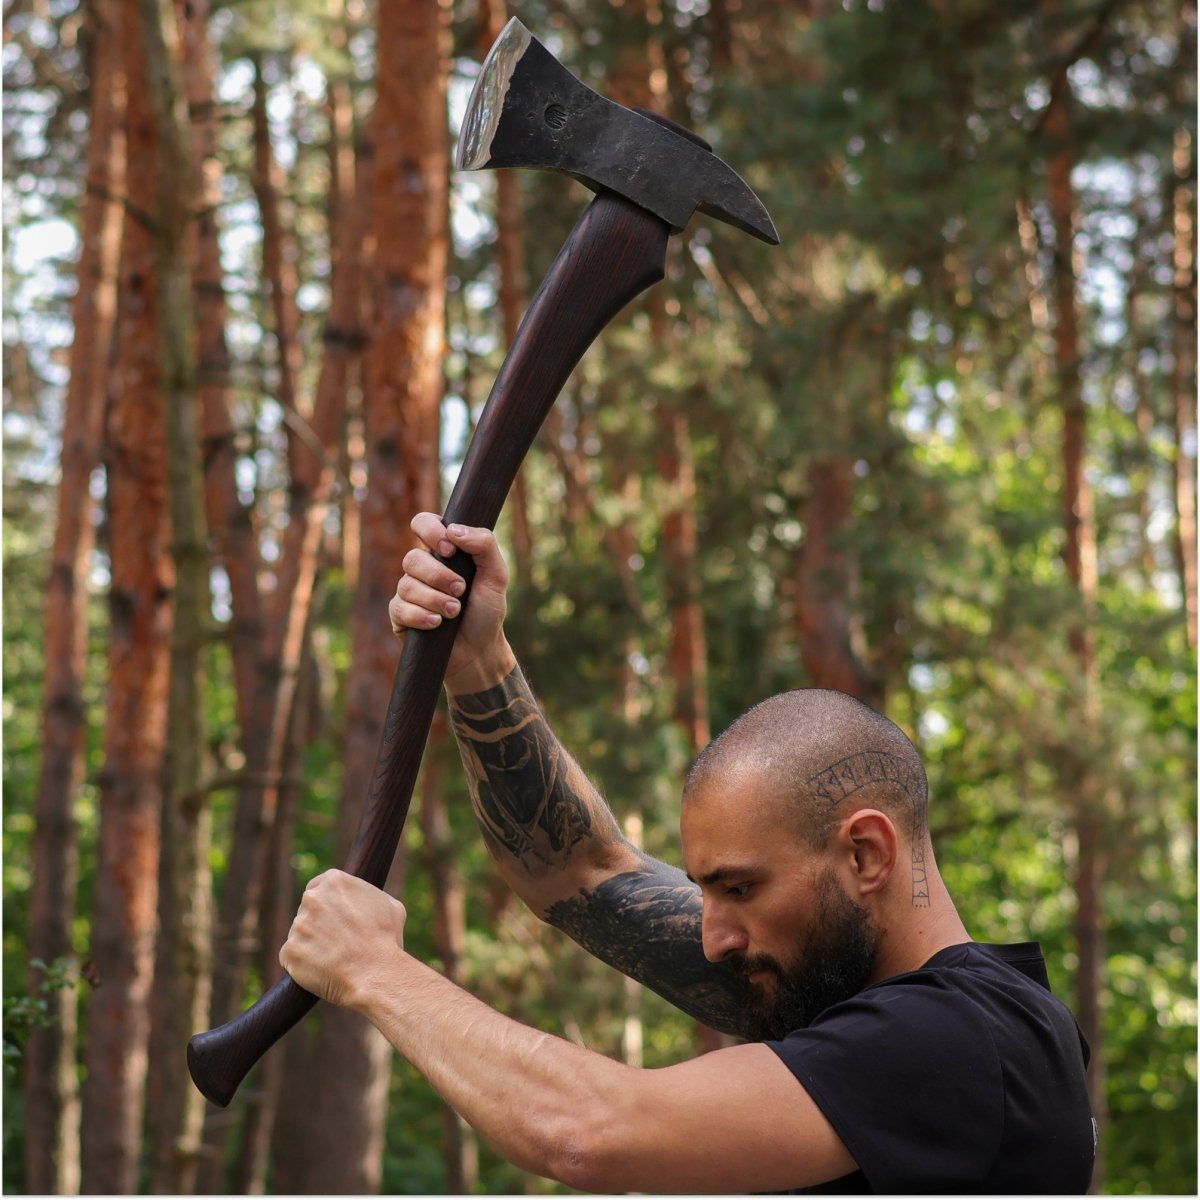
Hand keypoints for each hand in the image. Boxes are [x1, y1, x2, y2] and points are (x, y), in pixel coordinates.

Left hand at [279, 870, 406, 1010]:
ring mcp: (298, 925)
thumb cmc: (386, 940)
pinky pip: (291, 957)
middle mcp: (313, 898)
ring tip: (333, 959)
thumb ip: (368, 897)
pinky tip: (320, 970)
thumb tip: (363, 900)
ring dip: (310, 944)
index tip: (333, 918)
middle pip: (306, 910)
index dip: (326, 904)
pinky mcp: (289, 951)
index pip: (318, 887)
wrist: (376, 973)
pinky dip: (302, 964)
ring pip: (299, 934)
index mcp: (335, 881)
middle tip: (335, 941)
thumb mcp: (389, 905)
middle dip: (317, 923)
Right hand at [389, 513, 515, 692]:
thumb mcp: (496, 575)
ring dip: (435, 599)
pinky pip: (399, 608)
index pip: (422, 523)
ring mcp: (408, 591)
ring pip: (407, 585)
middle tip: (461, 590)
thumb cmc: (487, 610)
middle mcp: (422, 568)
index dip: (430, 531)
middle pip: (412, 558)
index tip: (450, 549)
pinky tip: (437, 624)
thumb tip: (454, 530)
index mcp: (442, 551)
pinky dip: (421, 616)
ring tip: (455, 612)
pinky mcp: (400, 615)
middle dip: (439, 576)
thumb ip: (484, 544)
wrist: (479, 650)